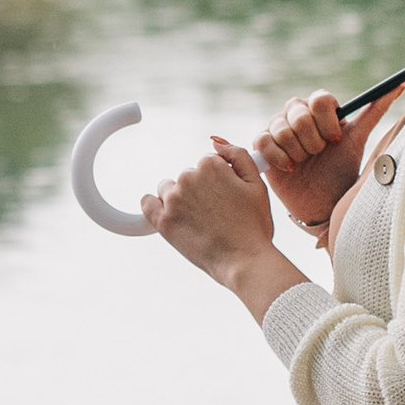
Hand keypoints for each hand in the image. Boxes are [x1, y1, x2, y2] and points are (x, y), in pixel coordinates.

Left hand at [139, 134, 284, 289]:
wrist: (244, 261)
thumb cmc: (253, 226)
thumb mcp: (257, 185)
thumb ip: (239, 156)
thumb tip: (217, 143)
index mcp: (211, 165)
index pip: (207, 165)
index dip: (218, 182)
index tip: (225, 198)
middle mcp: (188, 177)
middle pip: (187, 177)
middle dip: (199, 191)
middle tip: (216, 214)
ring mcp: (173, 200)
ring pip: (168, 190)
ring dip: (179, 200)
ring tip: (198, 221)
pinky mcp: (163, 222)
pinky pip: (147, 204)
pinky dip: (154, 206)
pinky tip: (166, 215)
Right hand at [249, 85, 397, 233]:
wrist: (322, 205)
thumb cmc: (341, 172)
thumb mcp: (359, 140)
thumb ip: (375, 111)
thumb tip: (401, 85)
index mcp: (321, 110)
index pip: (321, 98)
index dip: (327, 120)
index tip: (336, 140)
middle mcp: (299, 114)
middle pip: (299, 111)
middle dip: (313, 140)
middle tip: (320, 154)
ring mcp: (278, 128)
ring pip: (281, 127)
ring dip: (298, 151)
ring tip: (305, 163)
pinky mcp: (262, 145)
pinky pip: (263, 140)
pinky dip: (279, 156)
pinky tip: (290, 168)